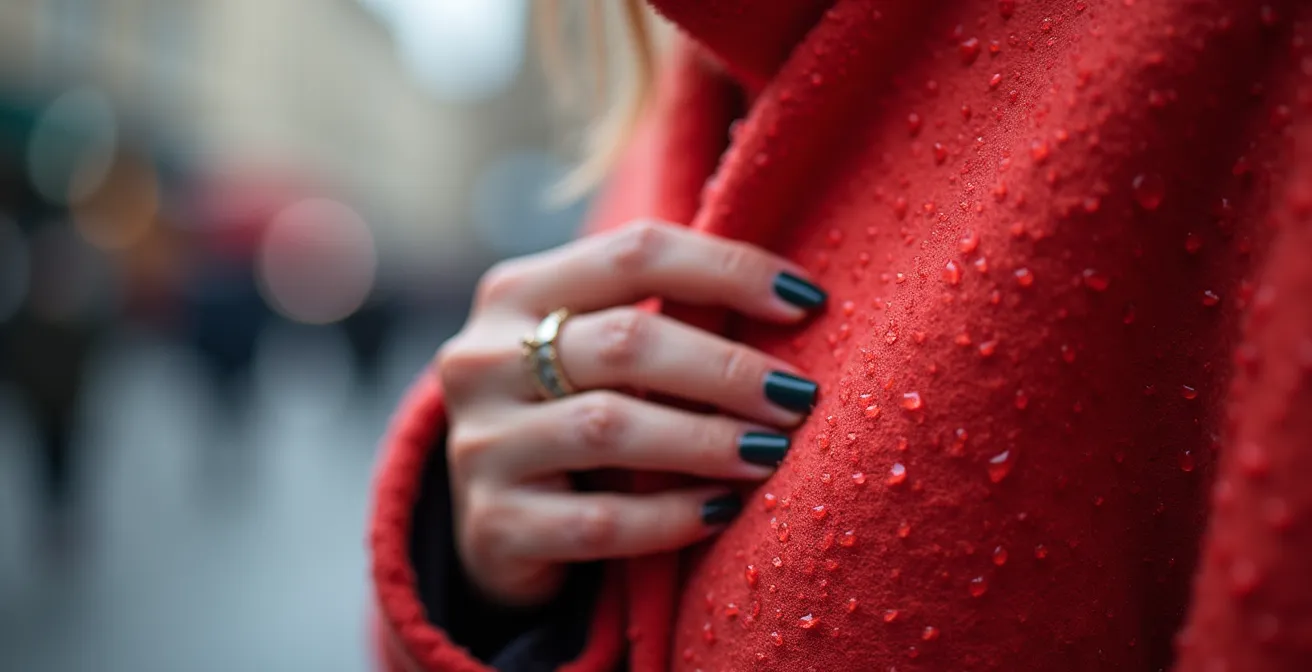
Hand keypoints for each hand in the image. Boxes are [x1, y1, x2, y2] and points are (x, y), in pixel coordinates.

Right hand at [435, 220, 825, 605]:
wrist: (495, 517)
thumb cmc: (573, 409)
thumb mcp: (595, 347)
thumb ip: (662, 312)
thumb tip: (795, 298)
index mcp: (515, 291)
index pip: (635, 253)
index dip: (728, 269)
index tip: (806, 300)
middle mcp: (482, 358)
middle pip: (623, 342)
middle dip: (726, 368)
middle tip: (798, 396)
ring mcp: (481, 444)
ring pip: (609, 428)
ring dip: (707, 439)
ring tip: (770, 451)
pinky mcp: (494, 526)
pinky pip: (599, 522)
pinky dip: (671, 516)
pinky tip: (721, 510)